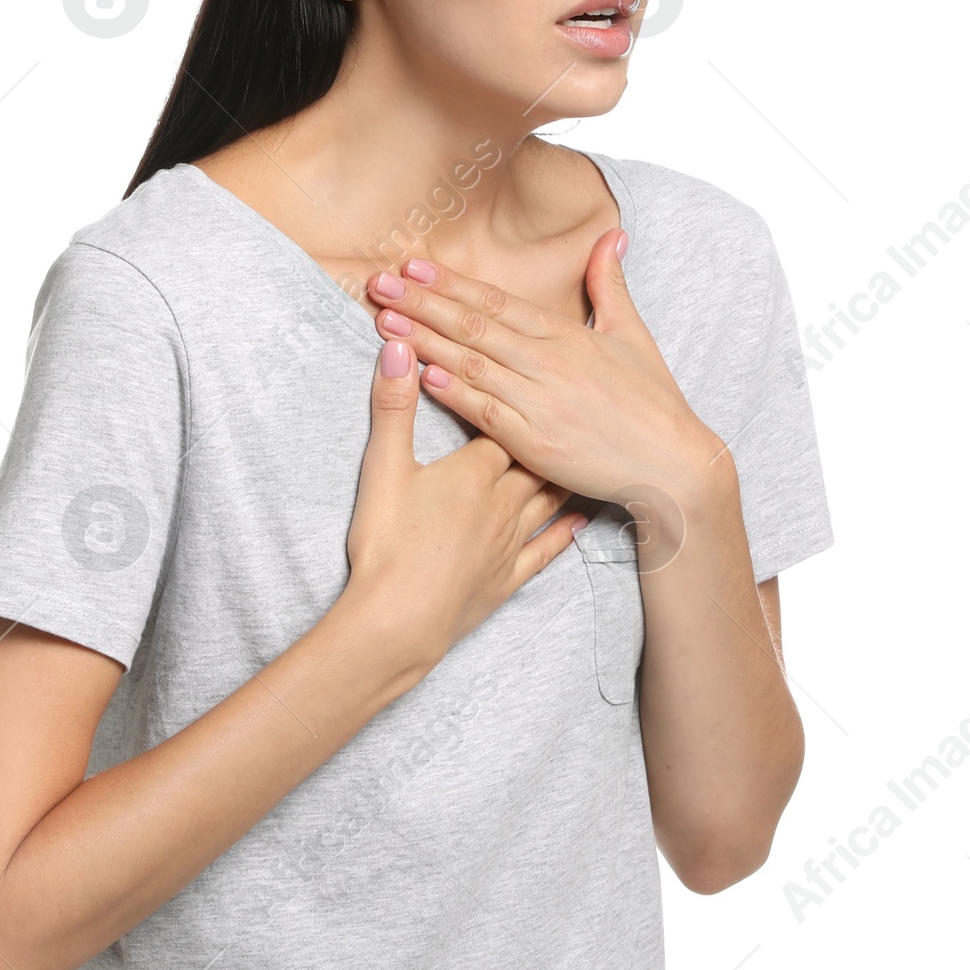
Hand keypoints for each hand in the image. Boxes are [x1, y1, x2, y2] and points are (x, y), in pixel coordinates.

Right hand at [343, 336, 586, 675]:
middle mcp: (504, 502)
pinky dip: (565, 532)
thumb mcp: (383, 468)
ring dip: (566, 473)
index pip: (503, 417)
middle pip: (535, 453)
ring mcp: (511, 542)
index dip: (510, 393)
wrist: (397, 622)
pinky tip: (580, 521)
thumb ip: (393, 406)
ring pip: (549, 497)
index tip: (525, 370)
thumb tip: (399, 346)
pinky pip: (548, 550)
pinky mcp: (508, 579)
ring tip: (587, 451)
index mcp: (475, 470)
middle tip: (570, 405)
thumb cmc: (387, 545)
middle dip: (546, 428)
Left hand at [365, 232, 730, 517]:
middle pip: (474, 326)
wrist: (674, 466)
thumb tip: (610, 236)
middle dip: (422, 303)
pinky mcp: (536, 444)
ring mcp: (541, 403)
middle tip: (379, 284)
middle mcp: (549, 363)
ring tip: (385, 322)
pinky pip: (485, 413)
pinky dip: (453, 393)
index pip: (496, 301)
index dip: (451, 283)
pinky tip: (420, 375)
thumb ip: (609, 286)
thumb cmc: (653, 402)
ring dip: (425, 341)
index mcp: (566, 335)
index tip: (413, 266)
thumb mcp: (633, 335)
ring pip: (472, 365)